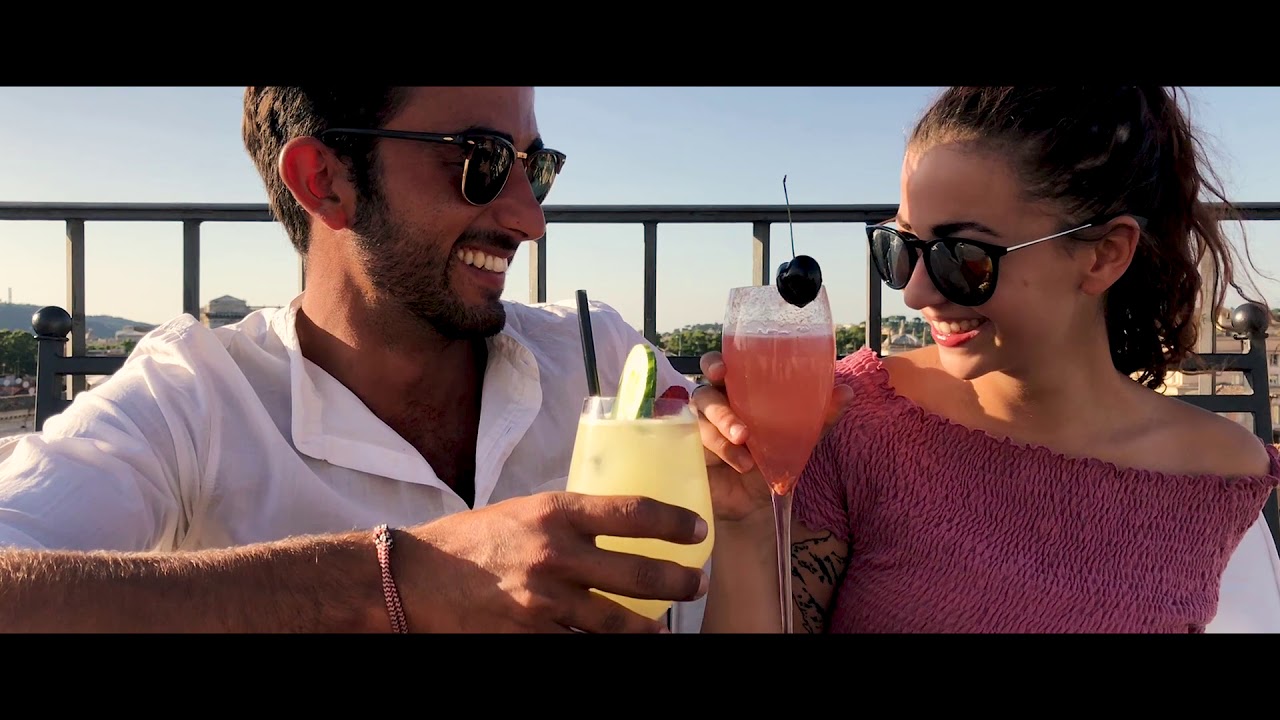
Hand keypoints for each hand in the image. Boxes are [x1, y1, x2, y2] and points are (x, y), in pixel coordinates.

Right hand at [398, 491, 708, 632]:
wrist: (416, 576)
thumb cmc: (473, 540)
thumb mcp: (525, 511)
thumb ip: (570, 520)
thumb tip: (619, 526)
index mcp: (556, 512)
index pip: (633, 512)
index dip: (674, 523)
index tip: (698, 531)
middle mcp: (555, 554)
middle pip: (638, 572)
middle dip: (678, 581)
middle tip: (697, 583)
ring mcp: (543, 601)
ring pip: (618, 621)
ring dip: (652, 627)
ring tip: (667, 629)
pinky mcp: (528, 636)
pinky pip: (580, 646)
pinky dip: (606, 647)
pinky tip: (623, 646)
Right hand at [692, 350, 853, 522]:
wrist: (756, 505)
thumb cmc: (773, 461)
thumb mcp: (799, 439)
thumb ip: (820, 416)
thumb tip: (846, 392)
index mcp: (738, 391)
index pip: (720, 367)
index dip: (715, 363)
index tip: (722, 369)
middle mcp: (716, 404)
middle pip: (704, 389)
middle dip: (716, 399)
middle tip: (734, 419)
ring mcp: (701, 427)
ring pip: (703, 416)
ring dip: (724, 425)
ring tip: (745, 441)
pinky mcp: (692, 450)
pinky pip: (699, 441)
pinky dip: (722, 448)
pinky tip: (742, 462)